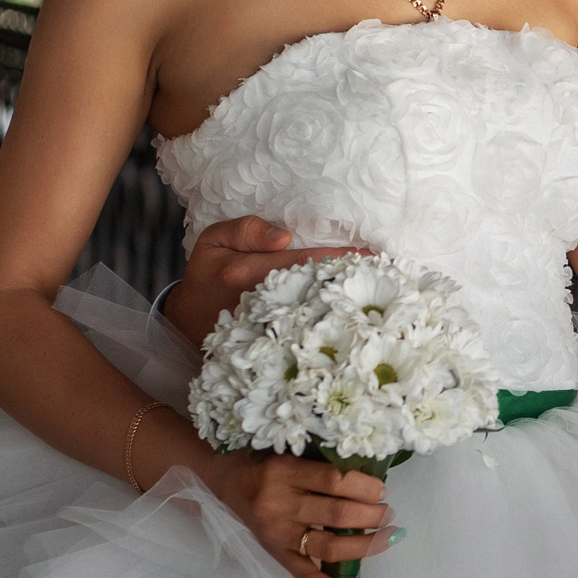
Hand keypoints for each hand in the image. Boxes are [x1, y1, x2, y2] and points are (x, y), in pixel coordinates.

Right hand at [164, 216, 365, 343]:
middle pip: (318, 291)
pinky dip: (333, 327)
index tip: (375, 255)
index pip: (306, 261)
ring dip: (349, 307)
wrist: (186, 323)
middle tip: (391, 275)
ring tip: (384, 296)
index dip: (344, 258)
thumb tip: (282, 237)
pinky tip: (358, 321)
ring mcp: (267, 330)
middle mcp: (260, 304)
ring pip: (317, 316)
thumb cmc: (207, 275)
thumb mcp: (213, 241)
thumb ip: (246, 229)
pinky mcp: (273, 348)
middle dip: (354, 283)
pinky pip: (308, 335)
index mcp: (246, 273)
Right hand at [208, 450, 394, 577]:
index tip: (382, 489)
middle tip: (388, 512)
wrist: (225, 477)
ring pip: (328, 547)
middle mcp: (279, 505)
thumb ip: (324, 464)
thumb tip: (372, 482)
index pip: (333, 481)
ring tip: (388, 536)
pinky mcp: (275, 554)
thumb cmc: (266, 459)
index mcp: (284, 472)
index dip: (365, 487)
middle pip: (336, 515)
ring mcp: (277, 534)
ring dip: (365, 545)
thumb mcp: (292, 451)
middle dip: (372, 516)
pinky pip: (304, 577)